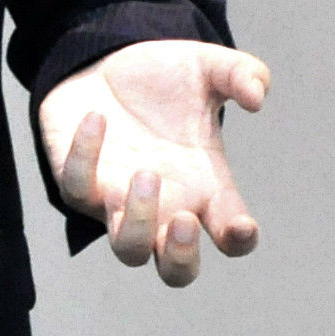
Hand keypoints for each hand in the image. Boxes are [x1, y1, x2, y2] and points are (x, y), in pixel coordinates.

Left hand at [39, 39, 271, 284]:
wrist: (104, 64)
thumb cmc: (164, 79)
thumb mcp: (208, 67)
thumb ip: (240, 74)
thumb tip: (258, 96)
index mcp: (206, 188)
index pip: (231, 237)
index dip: (238, 241)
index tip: (240, 226)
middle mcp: (166, 207)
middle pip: (177, 272)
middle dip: (180, 257)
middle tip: (182, 220)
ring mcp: (119, 202)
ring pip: (128, 250)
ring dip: (138, 221)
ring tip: (146, 173)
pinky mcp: (78, 183)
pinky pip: (77, 190)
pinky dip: (85, 158)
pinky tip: (96, 118)